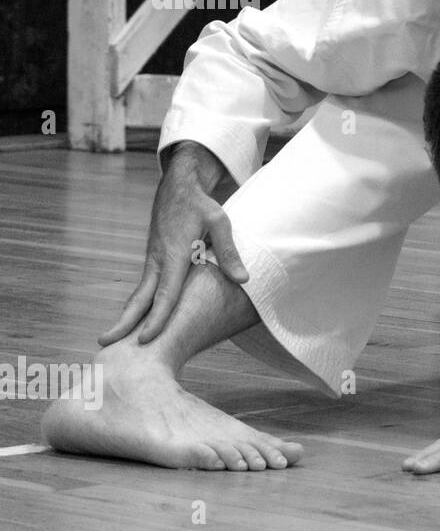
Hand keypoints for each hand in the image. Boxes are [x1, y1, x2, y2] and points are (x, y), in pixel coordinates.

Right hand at [98, 142, 248, 346]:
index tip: (145, 339)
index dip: (157, 318)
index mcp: (175, 255)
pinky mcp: (154, 259)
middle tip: (105, 343)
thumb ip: (229, 252)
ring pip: (140, 293)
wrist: (179, 187)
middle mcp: (159, 260)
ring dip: (128, 315)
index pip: (165, 294)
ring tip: (113, 338)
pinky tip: (133, 317)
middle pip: (141, 298)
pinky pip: (146, 286)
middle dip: (125, 322)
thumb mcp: (220, 223)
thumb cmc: (201, 205)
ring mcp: (153, 260)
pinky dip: (138, 304)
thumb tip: (243, 280)